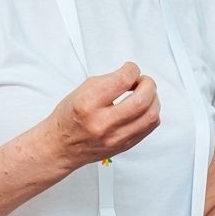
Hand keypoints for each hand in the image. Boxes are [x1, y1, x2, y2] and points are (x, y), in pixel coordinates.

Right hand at [44, 62, 160, 170]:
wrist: (61, 146)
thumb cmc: (68, 118)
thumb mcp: (81, 90)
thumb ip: (108, 80)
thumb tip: (131, 76)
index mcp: (88, 104)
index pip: (122, 80)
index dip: (132, 70)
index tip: (130, 69)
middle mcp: (103, 123)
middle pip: (142, 100)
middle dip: (148, 84)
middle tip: (142, 81)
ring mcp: (115, 137)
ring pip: (151, 116)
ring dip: (153, 99)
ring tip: (145, 94)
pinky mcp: (124, 146)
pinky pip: (149, 128)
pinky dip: (150, 114)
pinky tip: (143, 109)